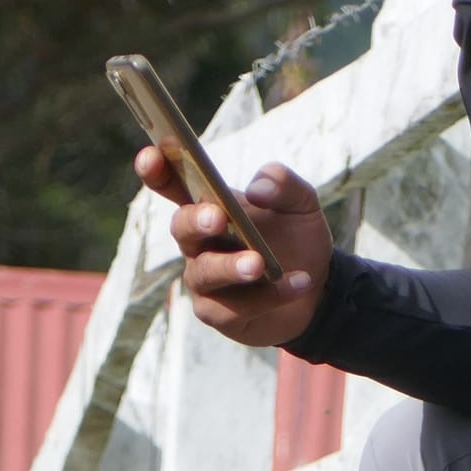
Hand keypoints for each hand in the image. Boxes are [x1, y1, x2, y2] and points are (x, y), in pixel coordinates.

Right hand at [136, 151, 332, 347]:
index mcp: (208, 206)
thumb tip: (257, 190)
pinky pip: (234, 309)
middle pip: (182, 228)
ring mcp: (204, 281)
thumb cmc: (297, 238)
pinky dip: (269, 296)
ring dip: (230, 266)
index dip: (156, 170)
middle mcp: (198, 243)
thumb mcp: (301, 204)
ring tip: (259, 263)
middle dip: (197, 221)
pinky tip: (299, 283)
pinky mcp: (220, 315)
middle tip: (218, 217)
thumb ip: (283, 184)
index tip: (151, 155)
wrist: (319, 288)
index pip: (172, 184)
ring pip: (204, 273)